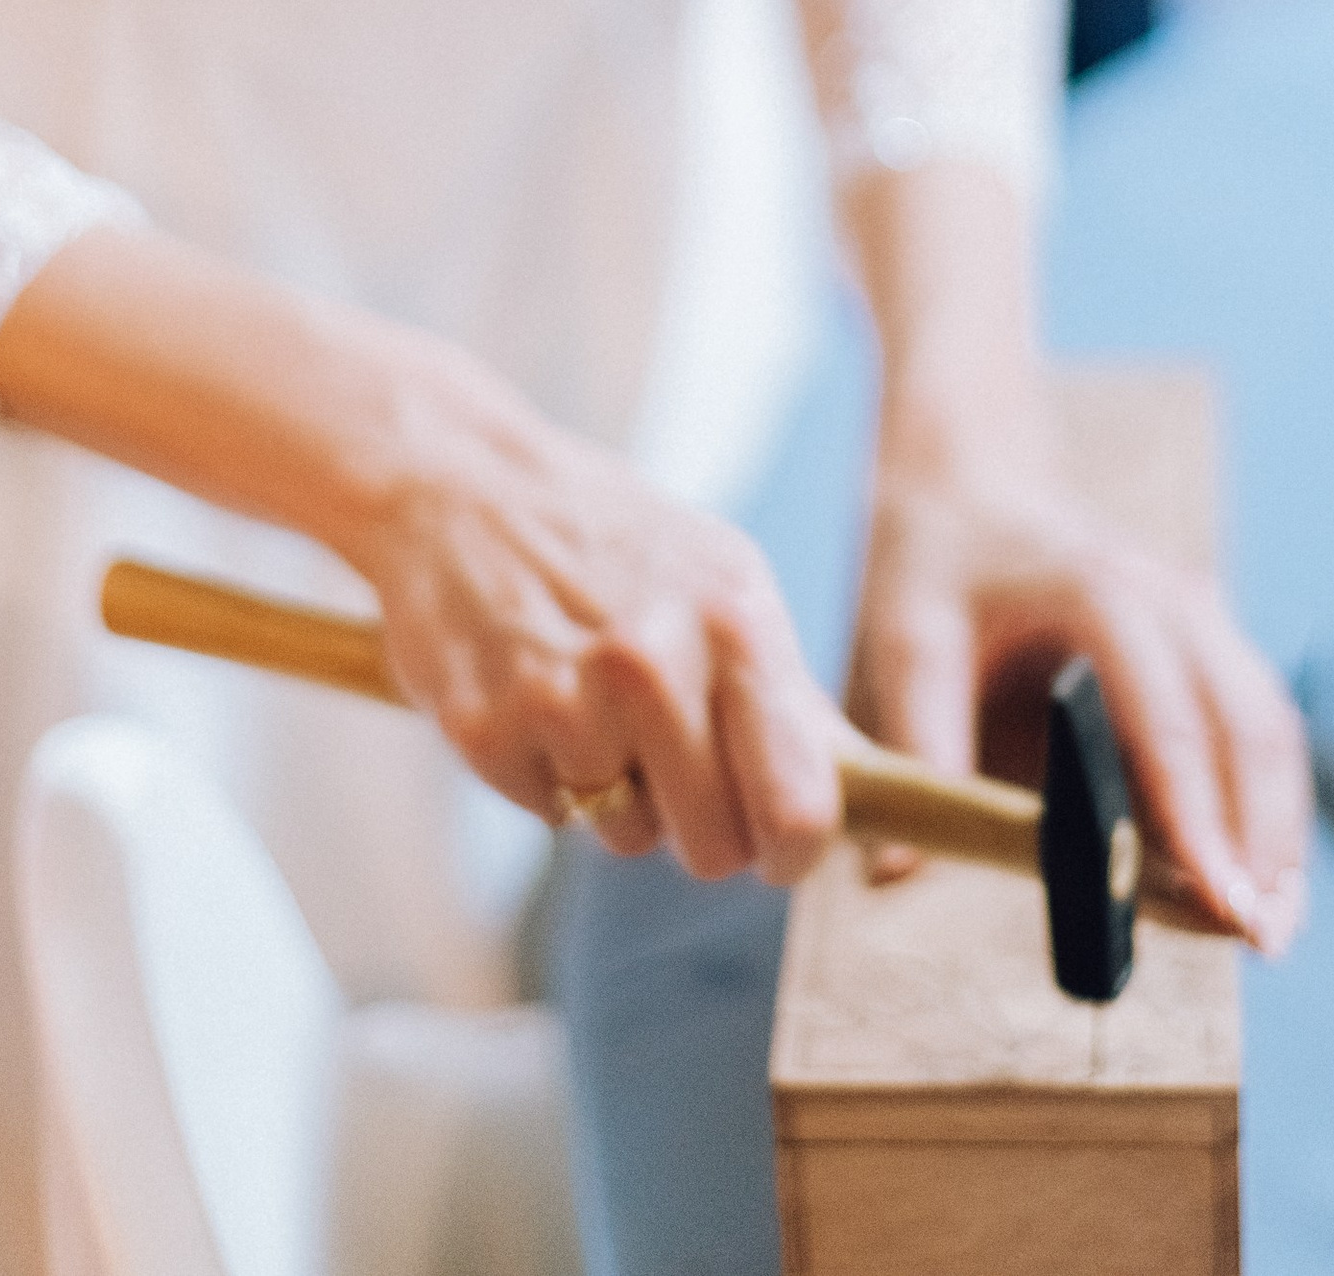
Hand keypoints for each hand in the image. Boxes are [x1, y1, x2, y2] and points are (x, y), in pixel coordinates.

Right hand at [342, 380, 845, 887]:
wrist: (459, 485)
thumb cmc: (611, 541)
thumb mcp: (721, 578)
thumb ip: (788, 690)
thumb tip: (874, 792)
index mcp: (735, 620)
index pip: (800, 804)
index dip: (792, 848)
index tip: (775, 844)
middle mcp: (656, 660)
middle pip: (716, 847)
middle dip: (698, 827)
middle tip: (665, 758)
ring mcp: (566, 697)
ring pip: (627, 838)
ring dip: (614, 793)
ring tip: (588, 697)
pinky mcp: (488, 729)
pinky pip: (550, 814)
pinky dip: (546, 776)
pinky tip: (531, 693)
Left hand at [849, 440, 1310, 953]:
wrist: (970, 490)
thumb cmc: (937, 567)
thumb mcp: (907, 642)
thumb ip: (919, 748)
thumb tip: (901, 872)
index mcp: (1105, 594)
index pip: (1170, 721)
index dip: (1200, 818)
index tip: (1220, 903)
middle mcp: (1174, 602)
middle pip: (1250, 726)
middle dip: (1265, 836)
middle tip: (1262, 941)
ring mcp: (1200, 622)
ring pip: (1268, 729)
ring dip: (1279, 827)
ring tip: (1269, 931)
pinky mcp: (1203, 652)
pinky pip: (1254, 728)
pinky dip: (1265, 803)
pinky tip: (1253, 879)